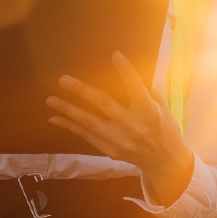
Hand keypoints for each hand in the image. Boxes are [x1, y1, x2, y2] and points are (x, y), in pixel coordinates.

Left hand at [46, 52, 194, 206]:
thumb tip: (136, 72)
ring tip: (50, 100)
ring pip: (89, 122)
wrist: (165, 163)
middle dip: (81, 91)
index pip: (135, 87)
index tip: (116, 55)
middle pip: (103, 104)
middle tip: (63, 80)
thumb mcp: (163, 108)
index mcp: (148, 111)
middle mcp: (131, 125)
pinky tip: (56, 119)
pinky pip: (86, 135)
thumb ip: (149, 90)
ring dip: (68, 110)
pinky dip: (71, 126)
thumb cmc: (165, 130)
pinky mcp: (110, 150)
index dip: (126, 71)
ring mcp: (119, 139)